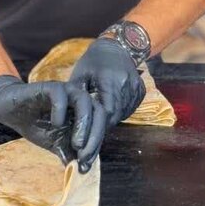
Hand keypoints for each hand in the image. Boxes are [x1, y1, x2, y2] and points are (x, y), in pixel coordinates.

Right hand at [0, 75, 98, 166]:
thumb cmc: (36, 126)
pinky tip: (55, 124)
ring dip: (83, 124)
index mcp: (83, 112)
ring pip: (84, 100)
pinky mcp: (48, 86)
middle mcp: (78, 99)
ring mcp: (64, 91)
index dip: (96, 144)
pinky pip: (60, 93)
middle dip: (95, 135)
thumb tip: (84, 171)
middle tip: (83, 154)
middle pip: (99, 111)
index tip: (86, 163)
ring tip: (76, 143)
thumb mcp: (55, 144)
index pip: (100, 125)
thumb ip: (69, 153)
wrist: (12, 112)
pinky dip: (61, 109)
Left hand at [68, 37, 145, 169]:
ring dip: (105, 131)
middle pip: (113, 118)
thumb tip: (63, 122)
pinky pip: (127, 111)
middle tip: (86, 157)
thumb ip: (74, 96)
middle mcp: (126, 84)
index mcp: (110, 78)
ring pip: (120, 117)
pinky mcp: (141, 92)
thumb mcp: (80, 75)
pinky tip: (102, 128)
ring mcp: (136, 89)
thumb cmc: (93, 61)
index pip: (105, 110)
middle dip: (98, 137)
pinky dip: (114, 120)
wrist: (118, 47)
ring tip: (90, 149)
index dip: (93, 129)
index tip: (81, 146)